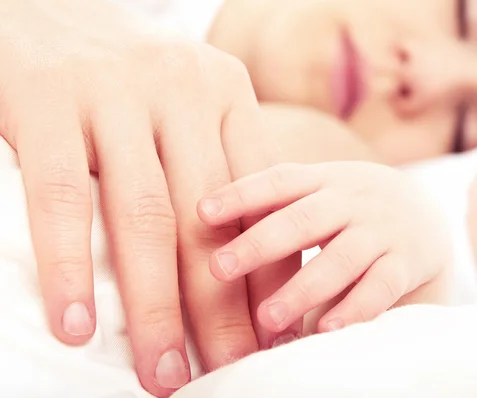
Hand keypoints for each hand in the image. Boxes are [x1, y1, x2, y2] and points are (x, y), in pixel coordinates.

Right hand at [0, 1, 280, 394]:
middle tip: (233, 369)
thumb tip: (247, 263)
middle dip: (224, 307)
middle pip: (212, 219)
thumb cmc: (127, 83)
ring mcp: (115, 94)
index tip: (276, 333)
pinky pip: (62, 197)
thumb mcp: (186, 111)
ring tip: (165, 373)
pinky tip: (76, 326)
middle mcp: (182, 91)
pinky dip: (69, 267)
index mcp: (226, 95)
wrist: (50, 12)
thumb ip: (216, 169)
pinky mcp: (48, 102)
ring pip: (146, 217)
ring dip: (157, 306)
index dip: (271, 271)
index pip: (262, 200)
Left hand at [198, 161, 451, 332]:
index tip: (201, 214)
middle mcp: (353, 201)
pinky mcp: (407, 262)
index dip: (241, 195)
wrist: (423, 212)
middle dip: (260, 243)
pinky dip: (354, 309)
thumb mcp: (321, 191)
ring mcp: (381, 231)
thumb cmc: (350, 208)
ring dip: (303, 288)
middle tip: (220, 269)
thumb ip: (278, 204)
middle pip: (304, 219)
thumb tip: (206, 223)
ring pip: (341, 259)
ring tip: (267, 317)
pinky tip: (326, 331)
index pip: (279, 181)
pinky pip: (381, 286)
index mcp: (324, 180)